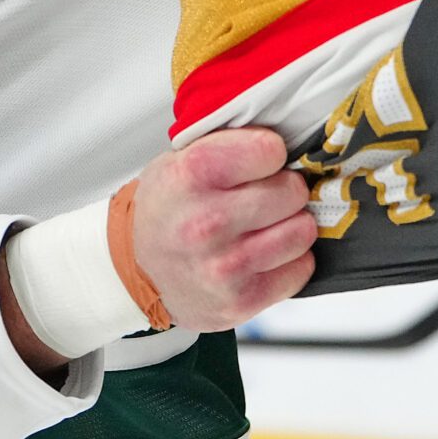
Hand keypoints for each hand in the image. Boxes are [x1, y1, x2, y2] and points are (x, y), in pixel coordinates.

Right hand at [128, 128, 314, 331]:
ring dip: (290, 227)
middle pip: (293, 191)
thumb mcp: (179, 158)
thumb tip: (288, 136)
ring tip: (264, 227)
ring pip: (302, 232)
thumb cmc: (166, 209)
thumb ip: (230, 142)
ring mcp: (224, 267)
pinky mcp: (240, 302)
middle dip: (283, 191)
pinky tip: (263, 255)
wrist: (134, 269)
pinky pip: (300, 270)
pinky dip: (289, 262)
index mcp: (193, 174)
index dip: (270, 154)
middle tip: (262, 198)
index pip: (271, 149)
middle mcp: (208, 222)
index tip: (259, 163)